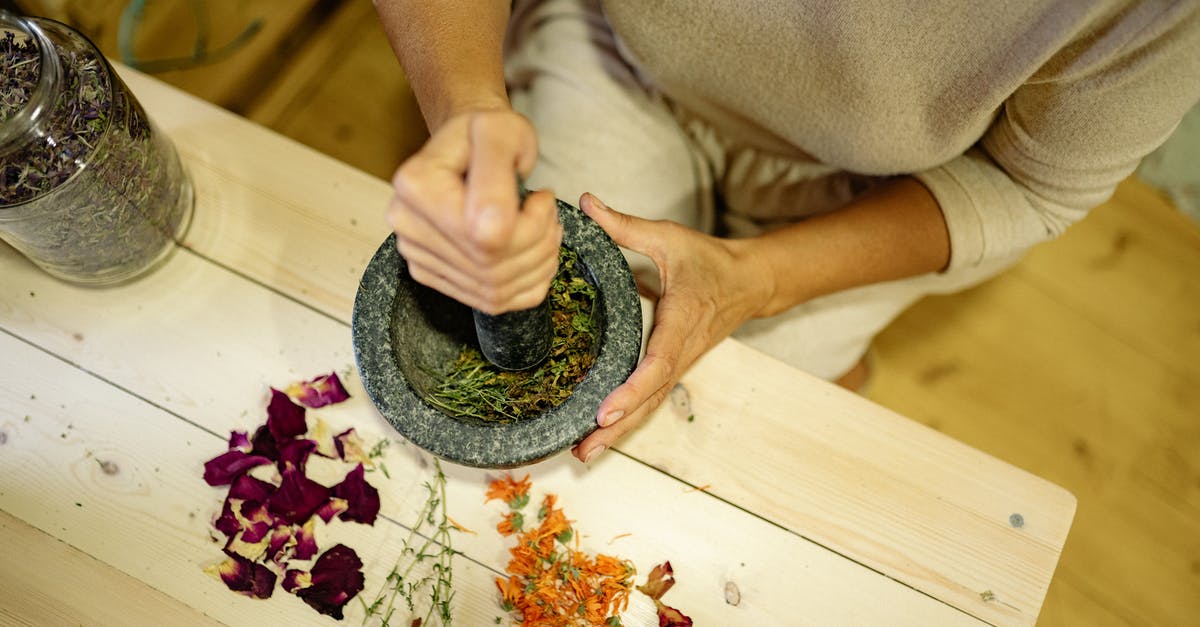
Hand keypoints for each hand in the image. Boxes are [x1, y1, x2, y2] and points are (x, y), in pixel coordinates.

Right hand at [386, 109, 562, 313]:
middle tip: (549, 213)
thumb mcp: (501, 132)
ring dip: (538, 263)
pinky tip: (533, 253)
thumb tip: (491, 230)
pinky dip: (528, 283)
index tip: (542, 196)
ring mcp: (418, 257)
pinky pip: (495, 303)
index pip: (487, 235)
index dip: (532, 223)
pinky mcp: (434, 278)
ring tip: (544, 229)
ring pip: (496, 290)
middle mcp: (408, 226)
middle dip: (540, 243)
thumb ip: (496, 172)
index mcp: (417, 186)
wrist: (467, 148)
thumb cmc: (487, 135)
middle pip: (492, 267)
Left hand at [571, 193, 774, 462]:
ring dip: (619, 432)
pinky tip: (599, 435)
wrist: (750, 282)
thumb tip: (585, 203)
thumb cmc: (708, 260)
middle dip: (618, 426)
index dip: (633, 389)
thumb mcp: (668, 237)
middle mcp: (681, 351)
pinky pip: (650, 399)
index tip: (606, 409)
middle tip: (584, 448)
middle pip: (649, 398)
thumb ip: (624, 225)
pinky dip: (627, 419)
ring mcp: (679, 364)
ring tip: (584, 454)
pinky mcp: (674, 368)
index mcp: (681, 321)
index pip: (657, 362)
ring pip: (649, 406)